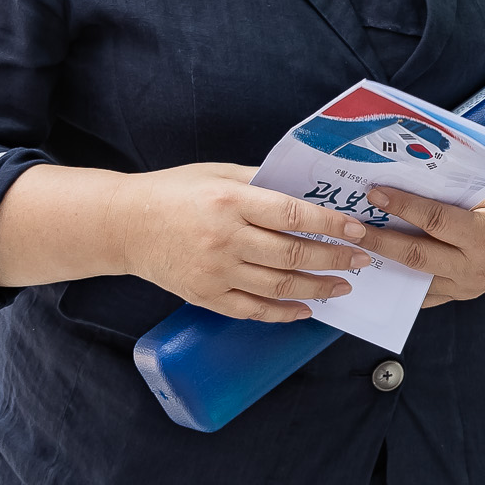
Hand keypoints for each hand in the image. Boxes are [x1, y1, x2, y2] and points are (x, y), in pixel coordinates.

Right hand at [115, 163, 371, 321]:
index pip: (293, 214)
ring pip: (277, 286)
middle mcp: (225, 238)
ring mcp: (214, 272)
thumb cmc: (174, 192)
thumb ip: (262, 181)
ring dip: (317, 289)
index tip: (358, 230)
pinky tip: (305, 309)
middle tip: (361, 260)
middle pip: (292, 254)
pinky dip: (282, 312)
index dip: (330, 224)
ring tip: (343, 287)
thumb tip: (308, 190)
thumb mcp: (219, 172)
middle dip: (334, 259)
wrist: (123, 225)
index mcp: (231, 201)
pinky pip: (251, 310)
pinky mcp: (204, 296)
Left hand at [357, 166, 484, 306]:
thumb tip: (408, 185)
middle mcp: (476, 269)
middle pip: (417, 255)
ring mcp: (468, 287)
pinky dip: (399, 280)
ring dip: (383, 262)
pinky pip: (424, 292)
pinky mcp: (462, 295)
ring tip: (354, 247)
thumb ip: (456, 195)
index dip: (403, 206)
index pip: (436, 221)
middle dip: (379, 240)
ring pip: (416, 277)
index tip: (375, 193)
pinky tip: (376, 267)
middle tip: (349, 226)